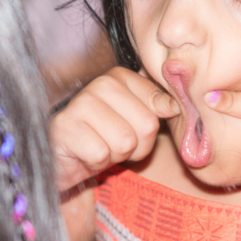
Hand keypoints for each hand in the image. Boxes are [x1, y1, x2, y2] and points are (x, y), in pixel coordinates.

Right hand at [51, 67, 179, 191]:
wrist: (65, 159)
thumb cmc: (103, 138)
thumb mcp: (136, 121)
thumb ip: (157, 107)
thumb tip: (175, 105)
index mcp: (121, 77)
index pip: (160, 105)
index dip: (150, 130)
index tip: (132, 129)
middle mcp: (101, 83)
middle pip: (147, 125)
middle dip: (136, 147)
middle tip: (113, 143)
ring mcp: (80, 103)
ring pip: (125, 142)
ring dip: (116, 156)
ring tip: (100, 147)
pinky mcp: (65, 126)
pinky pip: (101, 155)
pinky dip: (97, 163)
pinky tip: (85, 154)